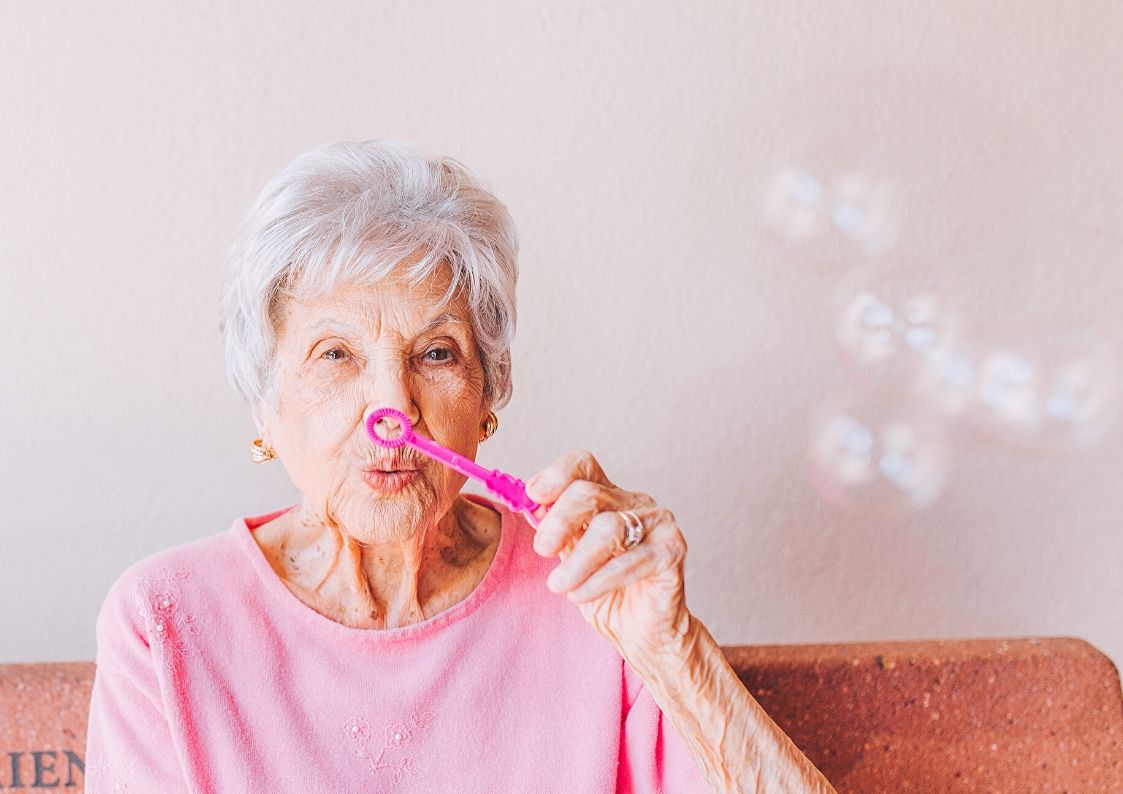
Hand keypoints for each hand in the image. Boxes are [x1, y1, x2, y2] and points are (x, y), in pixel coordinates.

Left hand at [526, 449, 692, 662]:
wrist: (640, 632)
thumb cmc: (605, 592)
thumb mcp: (570, 557)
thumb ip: (556, 530)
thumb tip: (531, 505)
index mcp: (608, 496)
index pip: (582, 464)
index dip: (555, 475)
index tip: (534, 497)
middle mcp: (635, 503)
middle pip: (589, 493)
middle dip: (558, 522)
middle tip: (542, 550)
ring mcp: (657, 525)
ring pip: (609, 527)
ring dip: (576, 560)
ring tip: (558, 585)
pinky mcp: (672, 553)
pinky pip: (630, 562)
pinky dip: (598, 580)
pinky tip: (579, 595)